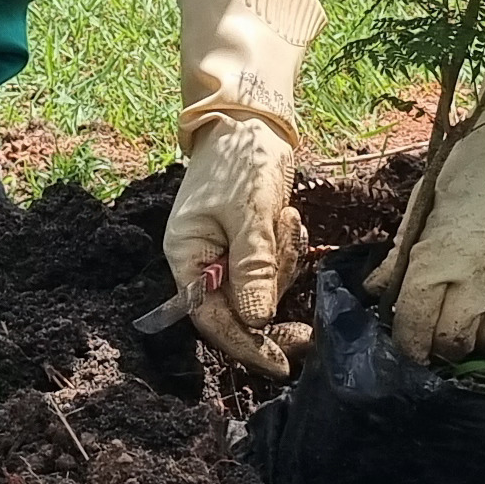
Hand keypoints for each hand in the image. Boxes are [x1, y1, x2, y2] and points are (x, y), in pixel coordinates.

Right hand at [166, 0, 322, 376]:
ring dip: (282, 261)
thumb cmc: (241, 160)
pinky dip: (287, 249)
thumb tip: (256, 322)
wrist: (250, 119)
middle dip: (273, 291)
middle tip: (299, 289)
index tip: (281, 365)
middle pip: (241, 309)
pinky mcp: (250, 244)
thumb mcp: (249, 212)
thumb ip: (252, 267)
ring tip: (283, 217)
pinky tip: (287, 217)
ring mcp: (226, 254)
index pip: (211, 319)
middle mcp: (201, 262)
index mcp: (185, 256)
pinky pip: (273, 268)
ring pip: (263, 289)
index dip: (245, 344)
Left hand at [365, 113, 484, 361]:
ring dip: (484, 339)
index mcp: (438, 258)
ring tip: (477, 324)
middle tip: (438, 334)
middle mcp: (478, 280)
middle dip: (440, 345)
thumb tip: (376, 287)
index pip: (413, 326)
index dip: (406, 344)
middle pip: (454, 343)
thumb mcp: (428, 199)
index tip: (406, 345)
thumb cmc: (475, 158)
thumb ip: (404, 249)